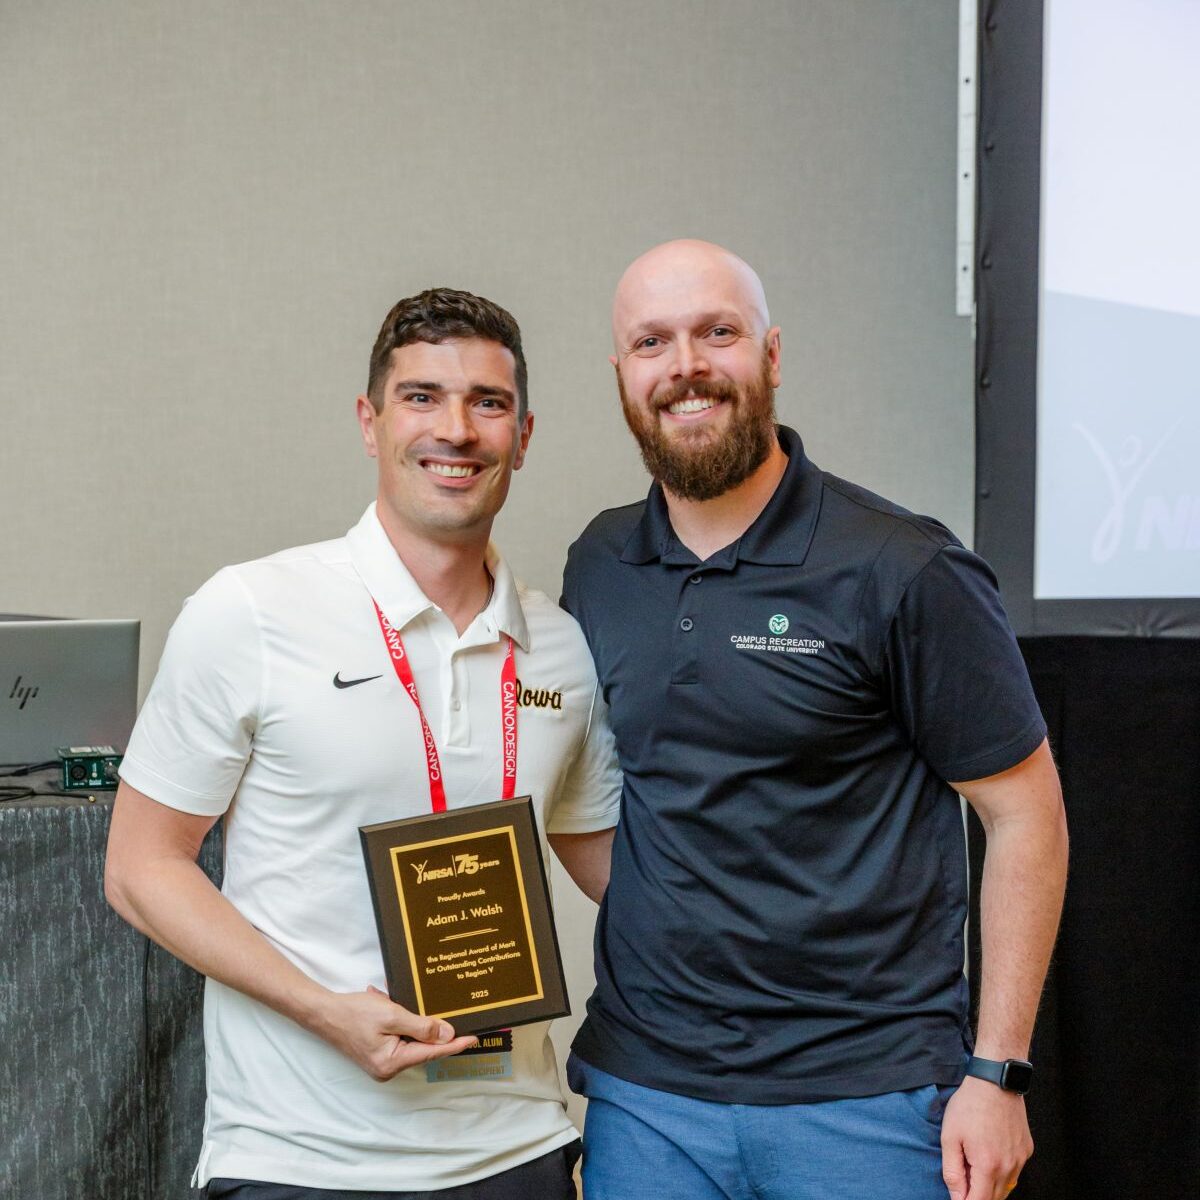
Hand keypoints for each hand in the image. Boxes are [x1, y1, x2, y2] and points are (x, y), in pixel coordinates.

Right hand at [310, 985, 477, 1080]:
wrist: (322, 1012)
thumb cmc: (354, 1013)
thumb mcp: (392, 1015)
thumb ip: (421, 1026)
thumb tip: (447, 1035)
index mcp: (392, 1063)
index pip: (432, 1052)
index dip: (455, 1045)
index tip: (475, 1039)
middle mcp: (387, 1069)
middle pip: (421, 1046)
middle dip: (426, 1025)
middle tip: (431, 1007)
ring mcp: (381, 1063)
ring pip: (409, 1039)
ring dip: (407, 1019)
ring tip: (389, 1001)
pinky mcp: (376, 1053)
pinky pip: (397, 1037)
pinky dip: (397, 1021)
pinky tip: (384, 1003)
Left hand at [940, 1075, 1032, 1199]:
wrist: (995, 1081)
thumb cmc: (969, 1106)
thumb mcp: (950, 1137)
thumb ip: (952, 1172)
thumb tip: (956, 1197)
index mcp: (988, 1165)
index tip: (957, 1197)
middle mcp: (1009, 1167)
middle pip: (994, 1199)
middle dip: (977, 1196)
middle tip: (963, 1179)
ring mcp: (1021, 1159)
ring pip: (1006, 1188)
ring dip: (990, 1187)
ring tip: (974, 1165)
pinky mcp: (1027, 1150)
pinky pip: (1014, 1173)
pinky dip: (1002, 1173)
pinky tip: (989, 1156)